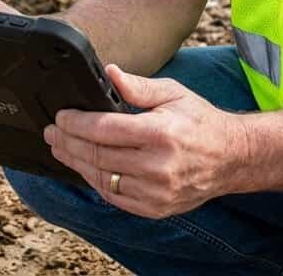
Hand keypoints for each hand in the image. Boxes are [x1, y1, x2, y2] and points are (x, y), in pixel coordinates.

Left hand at [44, 65, 247, 219]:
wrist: (232, 158)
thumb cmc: (200, 122)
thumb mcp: (173, 93)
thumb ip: (138, 87)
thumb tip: (109, 73)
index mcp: (161, 133)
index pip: (104, 129)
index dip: (76, 123)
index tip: (60, 116)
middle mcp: (158, 166)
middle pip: (97, 155)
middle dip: (67, 142)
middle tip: (51, 132)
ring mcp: (156, 192)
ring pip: (101, 178)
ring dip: (75, 162)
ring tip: (60, 149)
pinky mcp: (154, 208)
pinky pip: (114, 196)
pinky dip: (94, 181)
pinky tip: (83, 167)